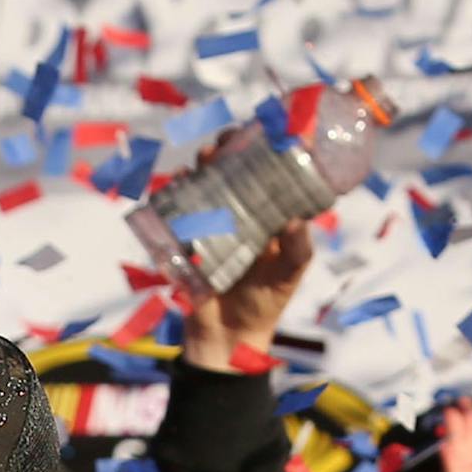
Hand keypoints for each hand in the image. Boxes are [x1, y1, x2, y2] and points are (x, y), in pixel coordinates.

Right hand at [179, 142, 312, 370]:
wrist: (227, 340)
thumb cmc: (264, 304)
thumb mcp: (289, 274)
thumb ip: (297, 249)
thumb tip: (295, 218)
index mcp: (265, 218)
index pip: (263, 175)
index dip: (261, 152)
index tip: (260, 131)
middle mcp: (237, 216)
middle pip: (230, 173)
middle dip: (226, 152)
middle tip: (226, 141)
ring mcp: (209, 227)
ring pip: (203, 187)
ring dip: (201, 167)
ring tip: (205, 157)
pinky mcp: (185, 241)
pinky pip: (177, 212)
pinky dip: (174, 194)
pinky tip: (178, 181)